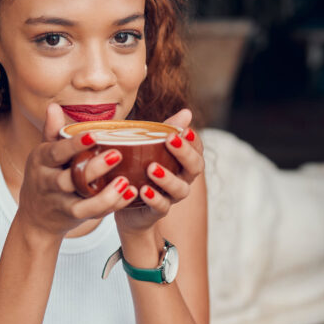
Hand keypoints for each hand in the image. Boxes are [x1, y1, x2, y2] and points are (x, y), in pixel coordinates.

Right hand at [15, 104, 138, 239]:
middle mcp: (48, 182)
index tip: (95, 135)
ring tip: (125, 181)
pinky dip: (111, 205)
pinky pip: (92, 213)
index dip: (74, 144)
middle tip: (117, 154)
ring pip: (81, 202)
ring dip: (104, 194)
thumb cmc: (45, 176)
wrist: (34, 216)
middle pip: (69, 179)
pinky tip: (128, 193)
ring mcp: (60, 202)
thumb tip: (53, 106)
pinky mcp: (72, 216)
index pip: (56, 151)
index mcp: (42, 160)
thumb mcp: (44, 154)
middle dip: (93, 169)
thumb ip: (52, 131)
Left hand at [114, 108, 203, 233]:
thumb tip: (187, 112)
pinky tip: (143, 190)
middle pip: (195, 168)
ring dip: (168, 178)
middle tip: (170, 140)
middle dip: (185, 153)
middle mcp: (182, 178)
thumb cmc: (140, 167)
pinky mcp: (157, 210)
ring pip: (180, 189)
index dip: (194, 141)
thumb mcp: (149, 145)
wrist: (126, 201)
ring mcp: (171, 196)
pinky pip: (161, 207)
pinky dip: (154, 198)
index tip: (185, 130)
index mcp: (183, 161)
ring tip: (152, 168)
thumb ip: (166, 130)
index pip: (197, 149)